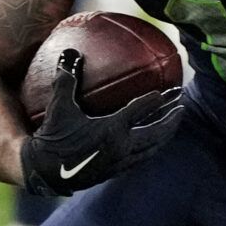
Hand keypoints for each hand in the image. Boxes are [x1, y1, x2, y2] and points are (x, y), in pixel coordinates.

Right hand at [19, 50, 182, 195]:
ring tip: (173, 125)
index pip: (139, 111)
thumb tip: (71, 53)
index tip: (166, 91)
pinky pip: (140, 158)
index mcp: (112, 130)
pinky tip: (151, 144)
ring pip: (151, 149)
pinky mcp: (114, 172)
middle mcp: (121, 147)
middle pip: (155, 133)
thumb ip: (66, 79)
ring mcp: (120, 162)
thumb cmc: (52, 136)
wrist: (44, 172)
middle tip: (182, 107)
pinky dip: (150, 148)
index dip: (154, 101)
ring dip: (164, 136)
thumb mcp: (59, 106)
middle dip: (171, 120)